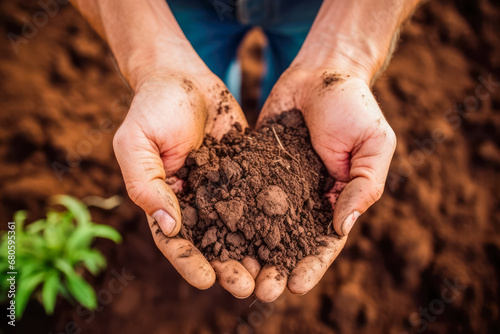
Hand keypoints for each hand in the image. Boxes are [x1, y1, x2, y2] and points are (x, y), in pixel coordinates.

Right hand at [113, 69, 257, 297]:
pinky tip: (288, 233)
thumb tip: (169, 226)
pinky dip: (271, 217)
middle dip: (228, 266)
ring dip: (253, 251)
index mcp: (163, 199)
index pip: (174, 240)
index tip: (207, 280)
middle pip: (211, 241)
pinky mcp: (245, 170)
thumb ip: (146, 184)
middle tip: (247, 286)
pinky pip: (258, 196)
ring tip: (271, 272)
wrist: (183, 76)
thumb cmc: (152, 107)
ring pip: (239, 226)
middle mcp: (194, 199)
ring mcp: (222, 187)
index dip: (189, 261)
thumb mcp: (136, 143)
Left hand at [254, 66, 395, 300]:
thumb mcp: (373, 145)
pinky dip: (231, 212)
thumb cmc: (354, 105)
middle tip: (259, 290)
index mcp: (338, 197)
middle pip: (289, 240)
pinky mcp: (254, 164)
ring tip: (234, 272)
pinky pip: (242, 190)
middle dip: (275, 266)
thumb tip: (343, 227)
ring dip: (249, 249)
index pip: (325, 241)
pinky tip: (215, 231)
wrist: (321, 71)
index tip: (295, 285)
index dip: (311, 265)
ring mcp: (278, 182)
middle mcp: (305, 196)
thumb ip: (363, 186)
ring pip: (262, 223)